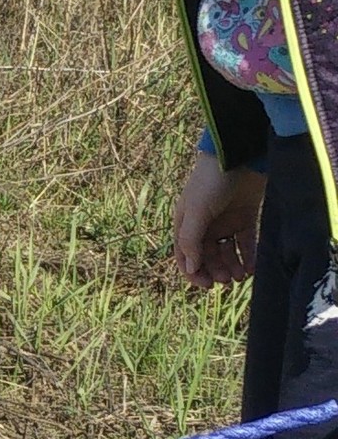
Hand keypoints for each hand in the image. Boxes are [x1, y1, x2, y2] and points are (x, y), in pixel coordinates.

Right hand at [172, 148, 264, 289]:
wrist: (241, 153)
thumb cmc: (212, 180)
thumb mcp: (197, 210)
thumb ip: (191, 239)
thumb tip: (191, 267)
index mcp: (186, 223)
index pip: (186, 255)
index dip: (195, 272)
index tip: (208, 285)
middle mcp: (205, 224)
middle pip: (208, 256)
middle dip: (217, 270)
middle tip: (227, 280)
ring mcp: (226, 220)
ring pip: (227, 252)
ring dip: (232, 266)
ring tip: (241, 275)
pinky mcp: (246, 215)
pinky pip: (246, 242)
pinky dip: (248, 255)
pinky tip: (251, 267)